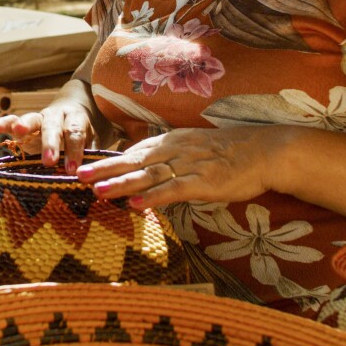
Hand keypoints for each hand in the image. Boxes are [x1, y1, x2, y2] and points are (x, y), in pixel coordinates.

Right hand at [0, 100, 94, 174]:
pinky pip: (12, 121)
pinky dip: (2, 124)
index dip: (74, 150)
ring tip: (18, 131)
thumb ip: (91, 157)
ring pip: (32, 119)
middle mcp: (57, 115)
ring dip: (25, 126)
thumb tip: (93, 178)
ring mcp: (39, 118)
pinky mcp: (24, 124)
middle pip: (53, 126)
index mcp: (76, 119)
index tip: (73, 169)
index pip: (75, 133)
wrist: (73, 115)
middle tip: (49, 160)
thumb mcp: (93, 143)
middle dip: (50, 143)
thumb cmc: (85, 137)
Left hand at [75, 127, 280, 208]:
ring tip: (100, 192)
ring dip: (123, 184)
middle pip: (135, 161)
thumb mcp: (196, 148)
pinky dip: (155, 197)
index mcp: (173, 141)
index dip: (110, 161)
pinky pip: (176, 189)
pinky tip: (137, 204)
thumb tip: (148, 172)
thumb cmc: (231, 152)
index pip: (135, 152)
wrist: (266, 151)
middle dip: (106, 169)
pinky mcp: (206, 181)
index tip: (86, 168)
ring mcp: (191, 165)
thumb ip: (171, 159)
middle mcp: (177, 150)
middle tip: (80, 178)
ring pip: (150, 174)